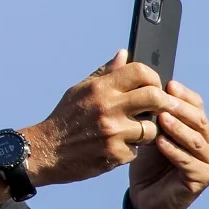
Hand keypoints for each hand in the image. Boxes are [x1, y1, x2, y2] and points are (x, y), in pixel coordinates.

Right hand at [22, 53, 179, 187]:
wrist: (46, 151)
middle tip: (160, 108)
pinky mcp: (116, 154)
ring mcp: (113, 132)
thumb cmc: (65, 118)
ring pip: (152, 127)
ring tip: (132, 132)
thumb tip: (124, 54)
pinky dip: (131, 149)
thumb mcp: (80, 91)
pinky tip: (117, 147)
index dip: (153, 78)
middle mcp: (107, 107)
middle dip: (163, 103)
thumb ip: (106, 73)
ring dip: (146, 131)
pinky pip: (139, 149)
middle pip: (156, 97)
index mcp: (99, 88)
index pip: (140, 72)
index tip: (154, 86)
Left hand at [126, 79, 208, 208]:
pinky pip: (189, 162)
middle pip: (199, 120)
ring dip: (178, 128)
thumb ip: (152, 112)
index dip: (183, 94)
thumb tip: (144, 83)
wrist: (144, 195)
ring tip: (161, 118)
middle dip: (180, 108)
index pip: (196, 105)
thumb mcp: (148, 132)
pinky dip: (174, 151)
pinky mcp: (203, 179)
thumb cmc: (146, 161)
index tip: (167, 84)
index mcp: (199, 129)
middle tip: (162, 98)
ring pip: (196, 140)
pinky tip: (160, 142)